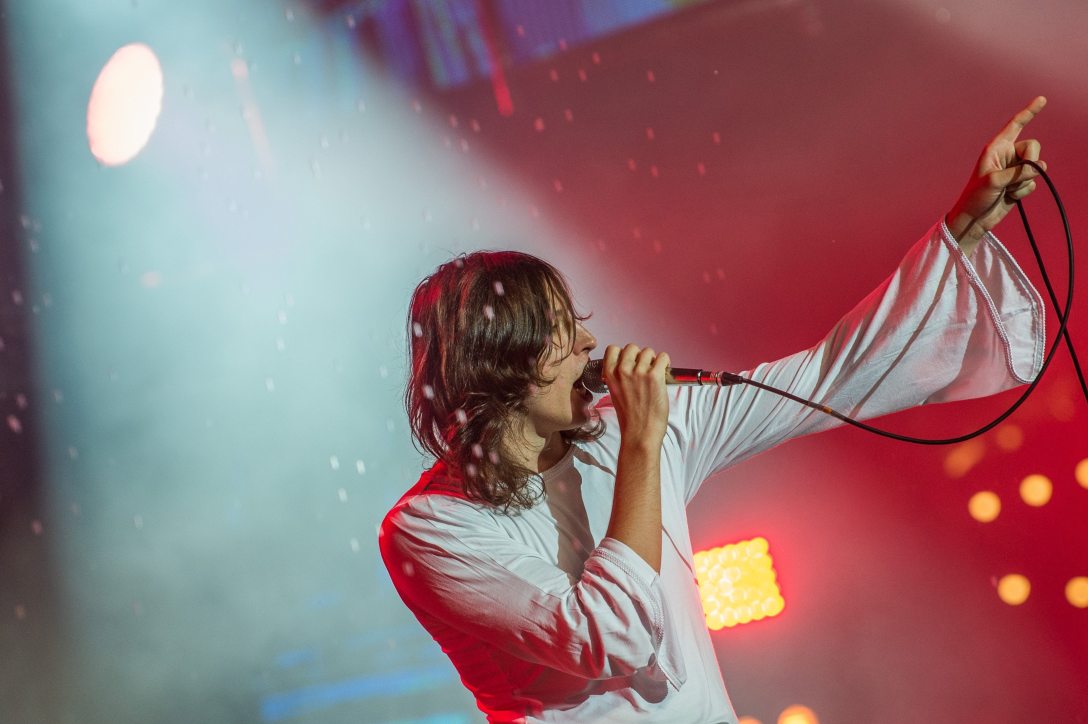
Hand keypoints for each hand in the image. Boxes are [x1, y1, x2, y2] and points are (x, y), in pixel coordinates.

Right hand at [601, 344, 669, 445]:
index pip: (613, 349)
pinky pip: (663, 357)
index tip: (630, 361)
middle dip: (640, 356)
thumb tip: (631, 366)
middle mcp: (622, 371)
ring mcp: (638, 372)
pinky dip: (666, 363)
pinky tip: (664, 373)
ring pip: (648, 351)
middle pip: (632, 347)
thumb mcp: (615, 394)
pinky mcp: (654, 376)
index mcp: (610, 375)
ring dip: (653, 360)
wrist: (640, 433)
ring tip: (655, 374)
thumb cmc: (630, 418)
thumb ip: (619, 378)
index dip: (623, 354)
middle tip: (645, 369)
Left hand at [945, 96, 1047, 253]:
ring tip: (1005, 190)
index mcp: (996, 148)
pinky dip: (1023, 192)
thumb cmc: (976, 197)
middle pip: (1033, 147)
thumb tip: (1039, 168)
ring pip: (1037, 167)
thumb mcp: (994, 182)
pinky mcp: (1020, 183)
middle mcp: (1007, 155)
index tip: (1042, 99)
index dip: (1029, 112)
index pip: (1015, 125)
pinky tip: (1009, 197)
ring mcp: (1015, 169)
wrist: (974, 219)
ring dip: (1023, 182)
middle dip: (1029, 162)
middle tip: (1012, 178)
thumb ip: (1017, 173)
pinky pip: (1033, 182)